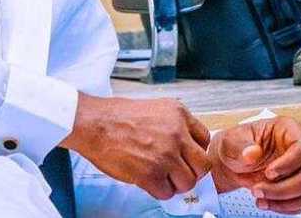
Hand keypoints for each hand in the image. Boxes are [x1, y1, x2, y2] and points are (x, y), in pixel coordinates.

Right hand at [61, 94, 210, 200]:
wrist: (95, 124)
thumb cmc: (117, 116)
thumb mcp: (156, 108)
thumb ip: (174, 124)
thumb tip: (185, 144)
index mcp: (179, 115)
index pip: (205, 139)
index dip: (196, 152)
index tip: (189, 157)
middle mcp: (177, 134)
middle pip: (203, 164)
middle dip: (193, 172)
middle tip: (180, 172)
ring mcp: (165, 155)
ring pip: (188, 182)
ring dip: (176, 184)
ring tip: (163, 178)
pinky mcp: (150, 174)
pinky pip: (166, 193)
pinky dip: (159, 191)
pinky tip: (150, 182)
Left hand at [209, 116, 300, 214]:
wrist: (235, 163)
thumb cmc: (237, 146)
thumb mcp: (232, 141)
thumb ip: (241, 146)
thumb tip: (253, 153)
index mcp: (289, 130)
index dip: (288, 164)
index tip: (268, 173)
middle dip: (281, 189)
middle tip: (257, 189)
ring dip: (283, 201)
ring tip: (260, 199)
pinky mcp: (300, 188)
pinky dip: (283, 207)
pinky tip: (266, 202)